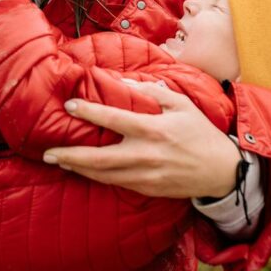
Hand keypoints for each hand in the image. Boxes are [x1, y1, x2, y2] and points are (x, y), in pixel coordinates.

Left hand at [42, 80, 240, 198]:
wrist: (222, 172)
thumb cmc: (201, 133)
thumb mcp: (182, 105)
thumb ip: (153, 91)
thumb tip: (124, 81)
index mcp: (152, 129)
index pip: (113, 119)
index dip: (89, 112)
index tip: (69, 106)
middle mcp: (145, 154)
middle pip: (98, 158)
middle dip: (69, 156)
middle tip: (48, 152)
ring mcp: (145, 176)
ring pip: (103, 175)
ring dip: (78, 169)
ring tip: (58, 162)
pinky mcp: (147, 189)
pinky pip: (116, 183)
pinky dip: (97, 178)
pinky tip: (83, 171)